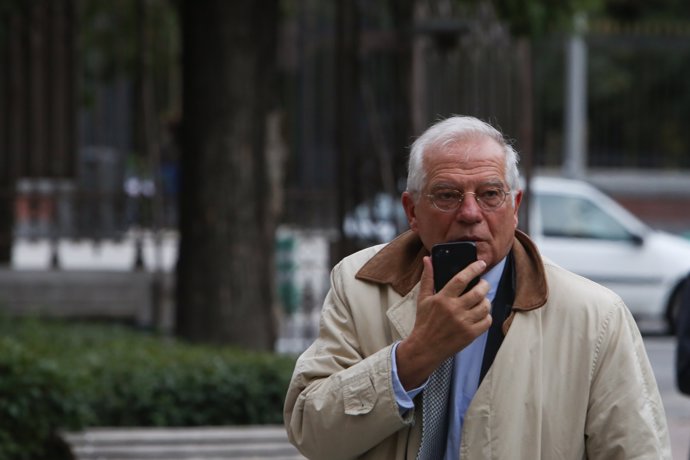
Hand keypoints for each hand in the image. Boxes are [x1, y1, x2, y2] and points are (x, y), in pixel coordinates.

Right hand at [396, 256, 490, 389]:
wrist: (425, 347)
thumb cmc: (424, 322)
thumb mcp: (423, 299)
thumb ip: (428, 278)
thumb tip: (428, 260)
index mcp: (443, 298)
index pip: (461, 279)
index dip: (473, 269)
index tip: (481, 263)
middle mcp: (454, 310)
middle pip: (478, 292)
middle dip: (484, 285)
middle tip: (483, 284)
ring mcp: (464, 323)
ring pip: (485, 306)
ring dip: (486, 301)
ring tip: (481, 300)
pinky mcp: (470, 334)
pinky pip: (487, 321)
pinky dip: (487, 316)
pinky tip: (481, 314)